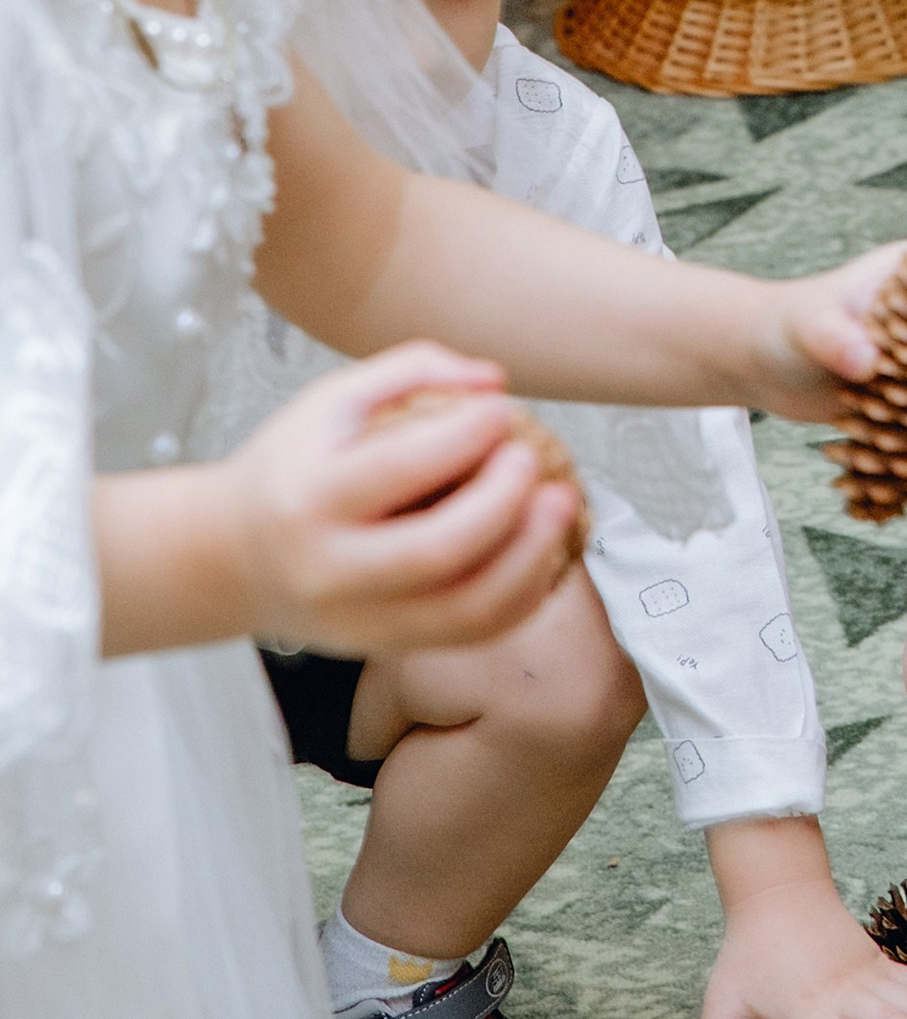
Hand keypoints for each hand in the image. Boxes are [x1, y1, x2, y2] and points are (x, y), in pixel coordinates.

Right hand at [228, 346, 583, 656]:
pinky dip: (524, 593)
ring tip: (562, 503)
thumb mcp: (327, 404)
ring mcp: (364, 620)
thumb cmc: (290, 470)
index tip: (503, 411)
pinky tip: (546, 548)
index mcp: (309, 498)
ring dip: (532, 556)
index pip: (397, 468)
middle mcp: (334, 569)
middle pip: (438, 550)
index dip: (464, 436)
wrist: (231, 560)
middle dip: (504, 502)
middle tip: (537, 459)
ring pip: (466, 609)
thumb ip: (408, 371)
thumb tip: (494, 381)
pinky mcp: (390, 646)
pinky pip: (474, 633)